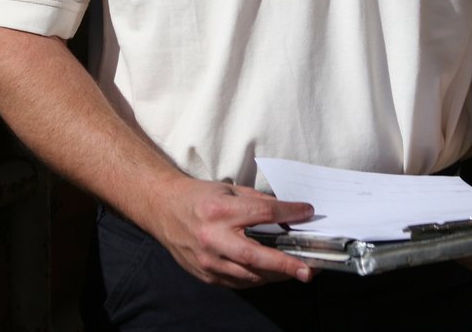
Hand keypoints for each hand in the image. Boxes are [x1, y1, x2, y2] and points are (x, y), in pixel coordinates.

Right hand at [155, 174, 315, 288]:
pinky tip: (270, 272)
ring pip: (248, 275)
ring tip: (296, 271)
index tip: (307, 213)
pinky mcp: (205, 275)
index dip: (288, 214)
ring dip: (275, 274)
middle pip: (255, 255)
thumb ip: (256, 201)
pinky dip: (257, 278)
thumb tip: (285, 214)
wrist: (164, 209)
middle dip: (284, 264)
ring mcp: (208, 260)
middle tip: (307, 269)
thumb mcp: (228, 188)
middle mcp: (213, 238)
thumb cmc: (199, 196)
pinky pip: (237, 282)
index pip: (262, 214)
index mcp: (220, 210)